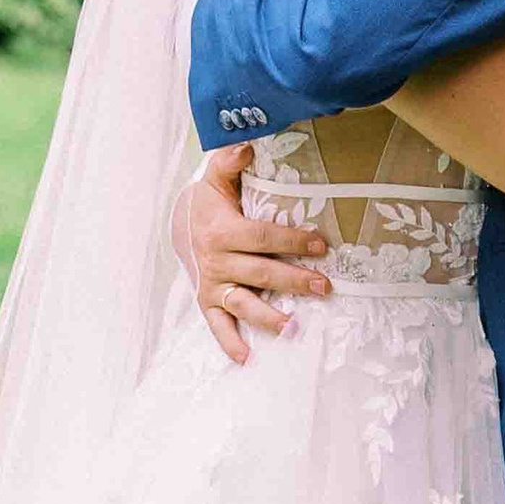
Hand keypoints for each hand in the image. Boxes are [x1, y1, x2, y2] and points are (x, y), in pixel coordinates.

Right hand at [175, 144, 333, 365]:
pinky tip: (248, 359)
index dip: (292, 240)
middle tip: (325, 286)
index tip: (321, 243)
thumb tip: (247, 144)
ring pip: (242, 304)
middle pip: (260, 273)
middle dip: (293, 281)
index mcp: (222, 230)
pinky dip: (230, 343)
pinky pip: (218, 326)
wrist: (180, 227)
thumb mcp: (216, 177)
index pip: (262, 237)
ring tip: (293, 327)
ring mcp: (212, 285)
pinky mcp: (208, 302)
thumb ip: (230, 161)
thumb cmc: (210, 202)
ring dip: (268, 317)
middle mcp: (216, 261)